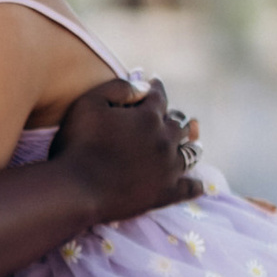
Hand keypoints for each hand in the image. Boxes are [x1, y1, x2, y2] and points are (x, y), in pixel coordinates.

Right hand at [49, 77, 200, 221]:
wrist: (77, 190)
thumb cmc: (77, 144)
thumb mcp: (89, 103)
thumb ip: (118, 88)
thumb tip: (144, 88)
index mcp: (148, 117)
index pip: (158, 96)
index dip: (156, 88)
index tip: (155, 83)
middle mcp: (164, 140)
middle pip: (177, 124)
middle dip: (174, 117)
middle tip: (172, 116)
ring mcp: (168, 168)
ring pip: (190, 153)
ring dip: (191, 145)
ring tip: (193, 143)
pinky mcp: (165, 193)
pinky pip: (188, 188)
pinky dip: (194, 184)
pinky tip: (199, 184)